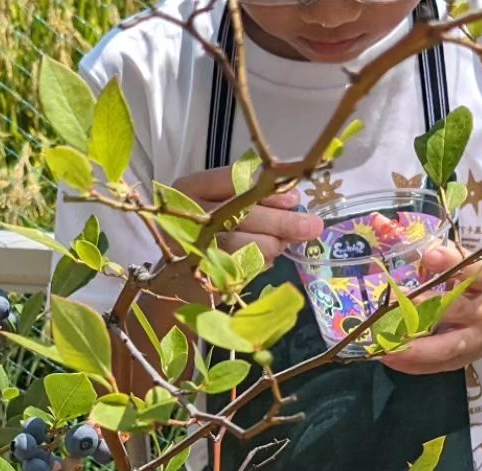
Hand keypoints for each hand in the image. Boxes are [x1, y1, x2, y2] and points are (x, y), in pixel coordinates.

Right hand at [171, 169, 321, 263]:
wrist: (169, 275)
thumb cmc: (201, 228)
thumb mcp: (217, 201)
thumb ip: (251, 196)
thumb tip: (293, 199)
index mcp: (189, 189)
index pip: (232, 180)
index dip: (267, 191)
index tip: (294, 199)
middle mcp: (188, 217)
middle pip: (242, 216)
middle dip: (282, 222)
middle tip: (312, 226)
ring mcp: (194, 250)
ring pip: (245, 246)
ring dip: (273, 245)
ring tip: (284, 242)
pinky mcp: (205, 278)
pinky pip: (243, 269)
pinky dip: (262, 263)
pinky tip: (266, 258)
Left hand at [378, 242, 481, 375]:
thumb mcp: (476, 270)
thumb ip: (448, 258)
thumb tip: (403, 238)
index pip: (474, 271)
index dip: (452, 262)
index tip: (429, 255)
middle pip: (455, 312)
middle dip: (423, 309)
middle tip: (392, 304)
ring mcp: (473, 341)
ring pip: (445, 347)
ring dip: (413, 347)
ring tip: (384, 346)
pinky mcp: (463, 360)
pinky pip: (436, 366)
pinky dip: (411, 364)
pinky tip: (389, 358)